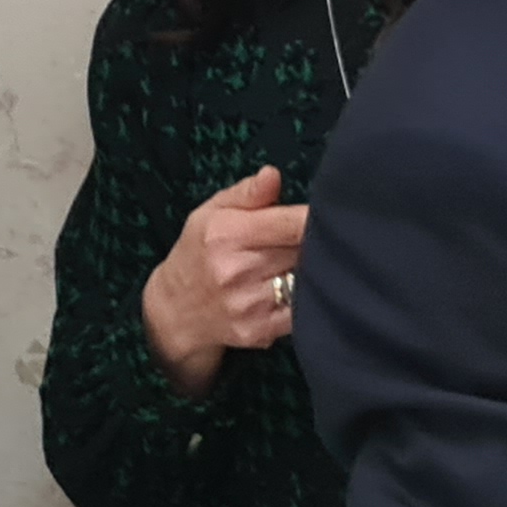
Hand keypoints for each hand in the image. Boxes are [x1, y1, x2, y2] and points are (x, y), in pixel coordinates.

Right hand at [141, 167, 307, 397]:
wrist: (176, 311)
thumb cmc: (199, 252)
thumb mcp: (212, 213)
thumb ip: (247, 193)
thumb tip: (273, 174)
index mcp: (226, 234)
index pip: (292, 223)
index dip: (317, 218)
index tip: (330, 214)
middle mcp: (237, 271)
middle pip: (305, 252)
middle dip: (317, 243)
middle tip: (322, 238)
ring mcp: (250, 305)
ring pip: (307, 282)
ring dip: (315, 272)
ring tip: (307, 262)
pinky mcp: (261, 332)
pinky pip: (302, 312)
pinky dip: (306, 299)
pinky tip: (297, 289)